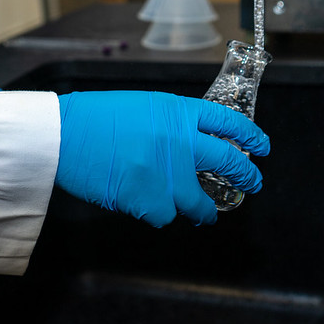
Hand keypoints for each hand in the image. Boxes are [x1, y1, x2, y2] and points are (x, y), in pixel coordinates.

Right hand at [55, 91, 269, 226]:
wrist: (62, 134)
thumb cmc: (95, 118)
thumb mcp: (142, 107)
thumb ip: (172, 124)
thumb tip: (195, 146)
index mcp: (178, 112)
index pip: (227, 122)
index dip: (250, 136)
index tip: (262, 148)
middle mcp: (179, 141)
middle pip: (228, 161)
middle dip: (245, 176)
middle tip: (252, 183)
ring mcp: (164, 172)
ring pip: (198, 202)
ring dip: (201, 211)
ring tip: (202, 215)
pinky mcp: (146, 197)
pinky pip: (163, 216)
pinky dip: (157, 214)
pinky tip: (145, 206)